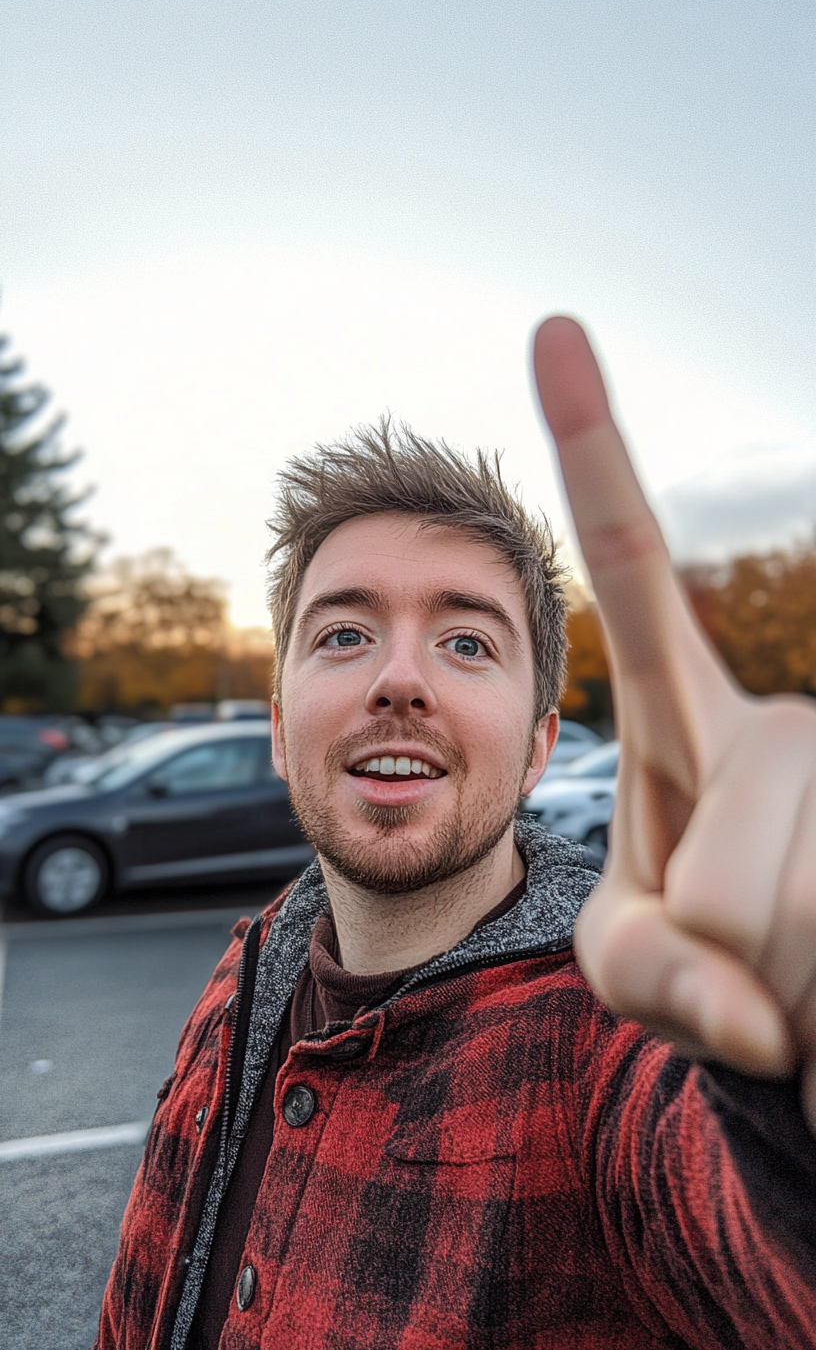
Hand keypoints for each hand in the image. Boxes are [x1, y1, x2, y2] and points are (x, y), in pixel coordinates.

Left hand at [533, 316, 815, 1128]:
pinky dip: (815, 1020)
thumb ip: (649, 969)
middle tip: (726, 961)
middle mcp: (775, 720)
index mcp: (683, 717)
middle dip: (713, 955)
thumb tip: (751, 1015)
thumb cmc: (701, 973)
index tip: (553, 328)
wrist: (794, 1022)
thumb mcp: (630, 966)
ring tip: (781, 971)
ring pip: (788, 918)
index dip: (597, 458)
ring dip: (772, 993)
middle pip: (726, 872)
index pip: (635, 574)